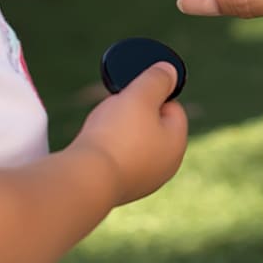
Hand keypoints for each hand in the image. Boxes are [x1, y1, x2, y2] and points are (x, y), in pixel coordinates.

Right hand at [72, 62, 188, 205]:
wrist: (85, 180)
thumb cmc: (116, 135)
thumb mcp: (140, 95)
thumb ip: (157, 79)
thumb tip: (170, 71)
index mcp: (177, 144)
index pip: (172, 107)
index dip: (152, 94)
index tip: (132, 94)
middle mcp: (165, 167)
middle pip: (152, 127)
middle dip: (134, 115)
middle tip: (114, 111)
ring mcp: (142, 182)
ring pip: (132, 144)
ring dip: (118, 133)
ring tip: (101, 129)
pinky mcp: (118, 191)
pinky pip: (115, 161)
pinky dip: (106, 152)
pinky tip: (93, 149)